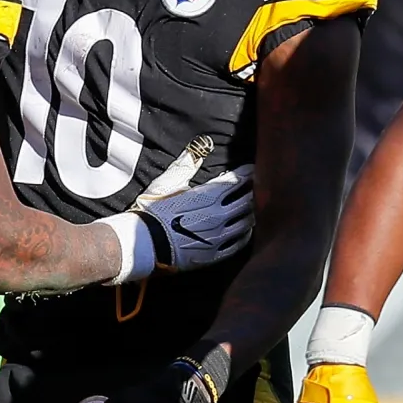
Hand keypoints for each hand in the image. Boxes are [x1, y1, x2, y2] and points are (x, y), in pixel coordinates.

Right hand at [134, 166, 254, 273]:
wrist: (144, 243)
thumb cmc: (153, 211)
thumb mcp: (167, 183)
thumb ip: (185, 165)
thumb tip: (196, 149)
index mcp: (207, 195)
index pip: (236, 180)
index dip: (247, 173)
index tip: (252, 169)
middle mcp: (218, 215)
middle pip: (247, 201)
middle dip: (253, 192)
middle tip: (257, 188)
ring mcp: (218, 236)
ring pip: (246, 222)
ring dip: (251, 213)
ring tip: (253, 209)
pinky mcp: (214, 254)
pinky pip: (238, 244)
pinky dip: (245, 235)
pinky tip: (245, 231)